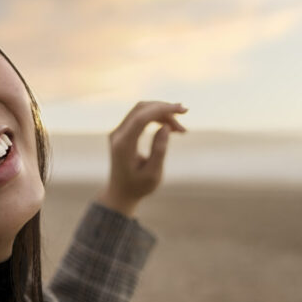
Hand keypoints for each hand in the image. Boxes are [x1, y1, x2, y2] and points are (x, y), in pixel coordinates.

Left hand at [97, 101, 186, 216]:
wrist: (120, 193)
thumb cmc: (138, 187)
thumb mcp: (153, 174)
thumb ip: (159, 150)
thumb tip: (166, 127)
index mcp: (123, 145)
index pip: (141, 117)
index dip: (162, 109)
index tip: (181, 110)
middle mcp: (117, 135)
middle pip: (141, 109)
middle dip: (164, 108)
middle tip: (185, 114)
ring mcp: (118, 132)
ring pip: (141, 111)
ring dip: (162, 113)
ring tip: (180, 128)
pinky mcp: (122, 133)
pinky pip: (139, 117)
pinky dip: (155, 118)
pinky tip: (170, 127)